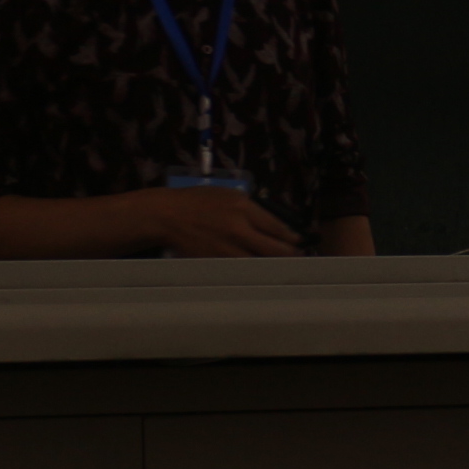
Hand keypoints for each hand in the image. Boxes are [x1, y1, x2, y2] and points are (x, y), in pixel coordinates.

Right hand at [141, 186, 306, 257]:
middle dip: (289, 255)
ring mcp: (228, 248)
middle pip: (274, 249)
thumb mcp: (227, 194)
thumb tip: (271, 224)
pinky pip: (240, 271)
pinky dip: (252, 273)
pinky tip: (259, 274)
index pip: (276, 226)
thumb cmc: (197, 201)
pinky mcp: (217, 262)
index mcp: (243, 207)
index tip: (299, 242)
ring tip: (282, 269)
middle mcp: (239, 229)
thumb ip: (250, 208)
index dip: (291, 237)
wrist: (168, 216)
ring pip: (259, 264)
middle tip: (297, 258)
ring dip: (272, 267)